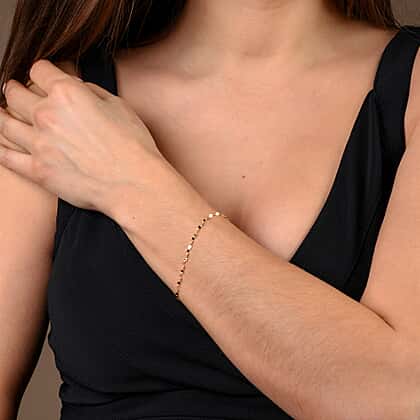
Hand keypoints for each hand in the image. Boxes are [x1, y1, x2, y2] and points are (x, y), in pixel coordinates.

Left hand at [0, 59, 164, 211]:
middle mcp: (47, 115)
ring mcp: (38, 144)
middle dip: (15, 89)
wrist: (133, 182)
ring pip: (4, 123)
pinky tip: (0, 143)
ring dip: (2, 115)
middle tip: (14, 91)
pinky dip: (1, 148)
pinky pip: (6, 157)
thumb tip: (78, 90)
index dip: (42, 71)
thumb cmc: (133, 146)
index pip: (40, 70)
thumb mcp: (119, 106)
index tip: (41, 75)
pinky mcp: (38, 171)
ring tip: (2, 113)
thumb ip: (91, 93)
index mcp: (67, 94)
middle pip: (14, 93)